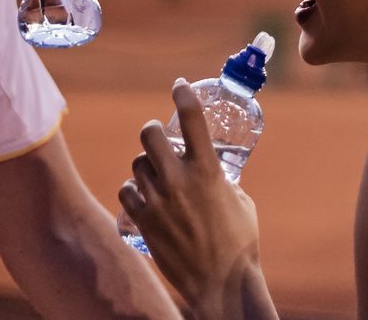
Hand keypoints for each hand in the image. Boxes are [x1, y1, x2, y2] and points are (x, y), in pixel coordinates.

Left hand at [119, 80, 263, 310]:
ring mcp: (158, 199)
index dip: (183, 95)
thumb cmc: (239, 243)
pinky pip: (126, 190)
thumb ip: (224, 180)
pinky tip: (143, 197)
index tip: (179, 86)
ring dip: (145, 166)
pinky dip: (134, 191)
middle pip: (149, 133)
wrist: (219, 282)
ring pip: (137, 163)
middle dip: (153, 132)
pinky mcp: (142, 220)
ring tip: (157, 178)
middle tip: (159, 139)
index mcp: (208, 170)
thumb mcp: (241, 201)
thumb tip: (216, 169)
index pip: (192, 118)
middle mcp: (179, 180)